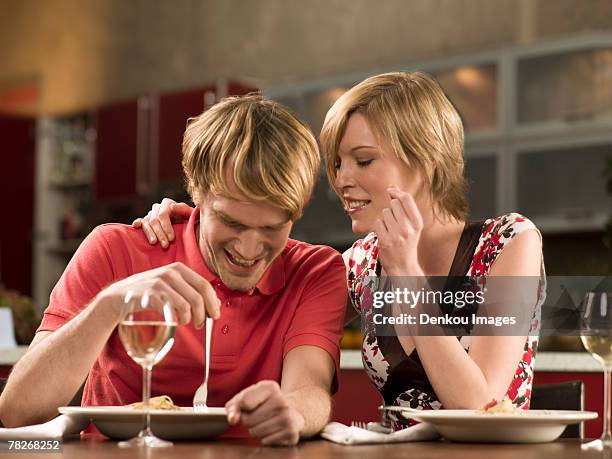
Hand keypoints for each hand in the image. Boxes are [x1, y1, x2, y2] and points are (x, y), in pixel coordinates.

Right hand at [98, 262, 220, 327]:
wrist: (119, 297)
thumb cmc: (149, 293)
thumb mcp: (171, 287)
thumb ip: (191, 292)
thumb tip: (215, 304)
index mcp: (179, 268)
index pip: (205, 284)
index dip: (213, 301)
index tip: (215, 314)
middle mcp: (171, 272)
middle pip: (200, 294)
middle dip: (206, 311)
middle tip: (203, 323)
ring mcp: (161, 283)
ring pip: (189, 303)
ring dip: (194, 317)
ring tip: (189, 323)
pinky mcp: (152, 295)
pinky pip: (175, 308)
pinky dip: (180, 318)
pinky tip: (178, 321)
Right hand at [132, 198, 193, 247]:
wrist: (185, 225)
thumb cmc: (189, 220)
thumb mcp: (190, 214)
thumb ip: (184, 209)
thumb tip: (172, 206)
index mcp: (167, 203)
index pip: (163, 215)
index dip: (166, 227)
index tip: (172, 239)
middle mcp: (157, 207)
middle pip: (154, 220)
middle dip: (160, 234)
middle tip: (165, 246)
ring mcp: (150, 214)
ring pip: (146, 223)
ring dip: (150, 234)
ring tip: (154, 243)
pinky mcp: (145, 221)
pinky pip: (140, 222)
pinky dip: (137, 224)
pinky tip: (136, 226)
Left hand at [225, 381, 304, 445]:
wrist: (292, 411)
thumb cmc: (264, 404)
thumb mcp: (248, 397)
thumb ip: (234, 405)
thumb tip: (232, 419)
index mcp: (270, 387)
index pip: (244, 402)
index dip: (240, 408)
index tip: (246, 407)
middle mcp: (281, 400)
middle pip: (247, 420)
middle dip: (247, 421)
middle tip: (257, 416)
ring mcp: (288, 417)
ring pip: (255, 432)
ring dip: (256, 430)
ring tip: (265, 423)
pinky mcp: (291, 433)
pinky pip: (265, 441)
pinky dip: (265, 439)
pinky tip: (273, 430)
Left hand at [374, 186, 423, 275]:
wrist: (403, 266)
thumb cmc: (406, 244)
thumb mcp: (412, 226)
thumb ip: (405, 208)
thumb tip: (393, 188)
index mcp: (417, 223)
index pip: (406, 199)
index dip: (397, 192)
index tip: (391, 191)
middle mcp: (408, 228)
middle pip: (393, 204)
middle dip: (391, 209)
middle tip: (394, 222)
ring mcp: (396, 235)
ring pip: (384, 213)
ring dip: (384, 219)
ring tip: (390, 230)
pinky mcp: (385, 241)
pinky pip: (377, 223)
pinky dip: (378, 227)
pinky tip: (384, 235)